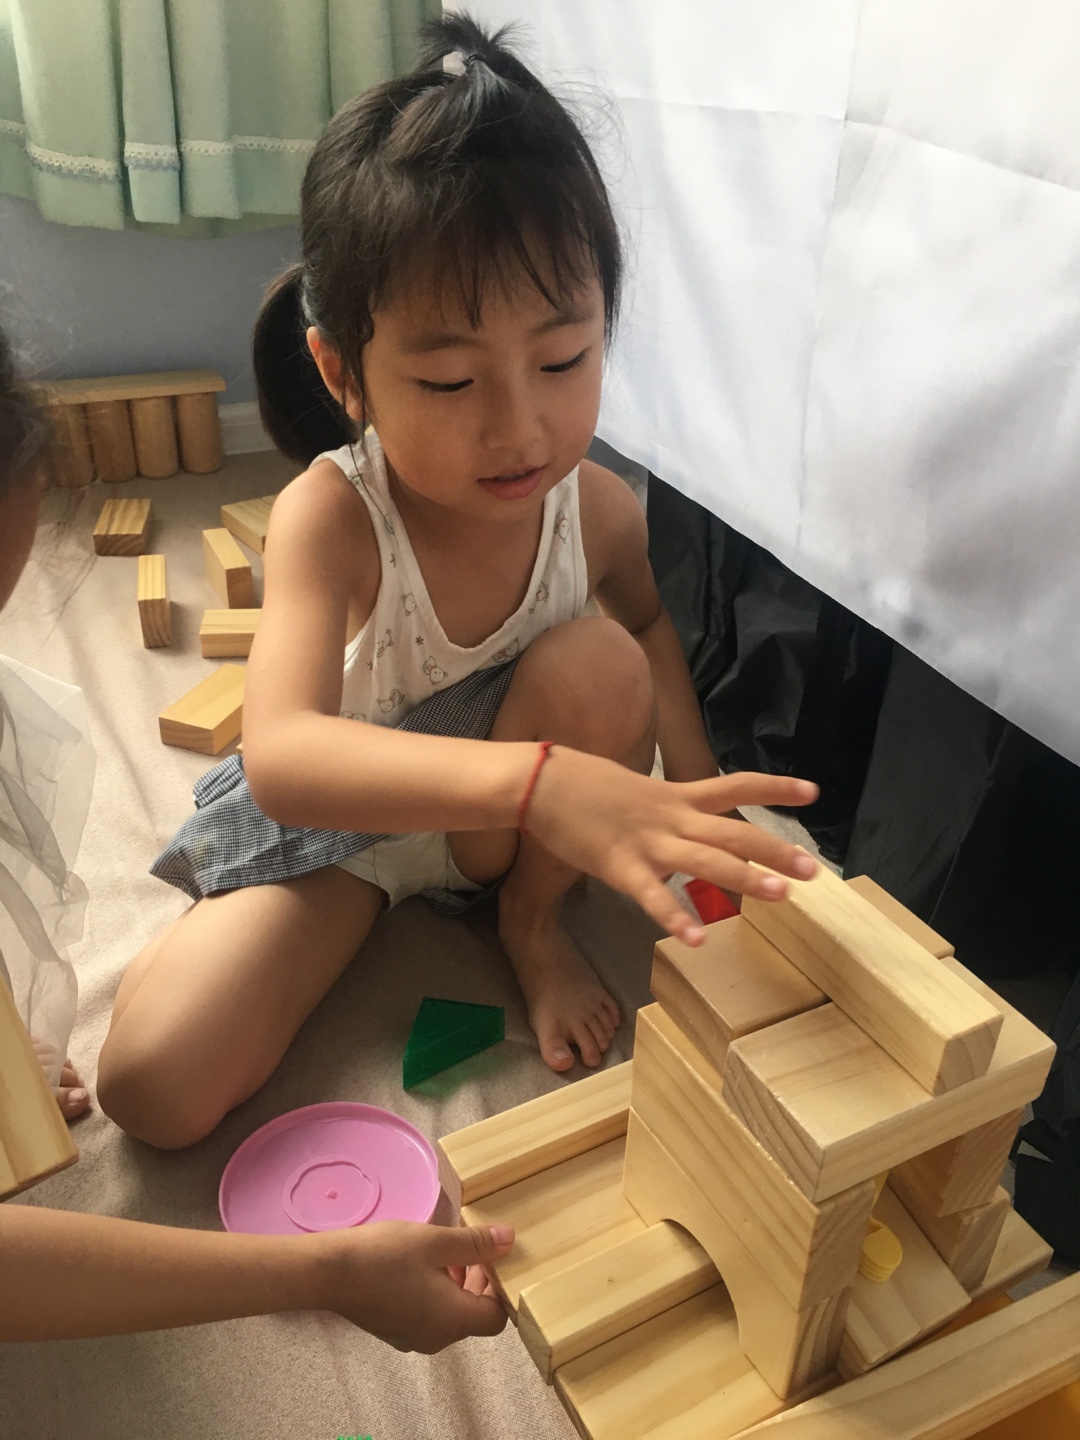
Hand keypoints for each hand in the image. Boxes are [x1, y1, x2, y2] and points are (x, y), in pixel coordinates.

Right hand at [320, 1221, 513, 1352]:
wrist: (327, 1273)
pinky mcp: (394, 1331)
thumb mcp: (434, 1242)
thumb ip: (475, 1244)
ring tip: (444, 1251)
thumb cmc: (385, 1255)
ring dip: (456, 1285)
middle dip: (479, 1282)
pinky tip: (419, 1264)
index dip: (501, 1288)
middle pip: (474, 1317)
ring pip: (450, 1315)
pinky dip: (435, 1293)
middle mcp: (436, 1339)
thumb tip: (510, 1240)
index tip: (492, 1258)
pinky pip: (428, 1316)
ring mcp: (412, 1339)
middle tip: (470, 1247)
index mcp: (452, 1321)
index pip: (497, 1318)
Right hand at [526, 749, 819, 942]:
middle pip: (733, 833)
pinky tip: (696, 939)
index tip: (814, 792)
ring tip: (781, 896)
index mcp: (676, 796)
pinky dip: (674, 916)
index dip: (775, 788)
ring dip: (745, 879)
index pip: (735, 786)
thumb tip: (688, 819)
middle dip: (775, 852)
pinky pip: (652, 896)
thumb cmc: (585, 786)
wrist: (540, 782)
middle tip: (813, 870)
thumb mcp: (639, 790)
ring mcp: (647, 842)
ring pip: (705, 861)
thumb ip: (667, 807)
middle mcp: (671, 817)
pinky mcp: (619, 866)